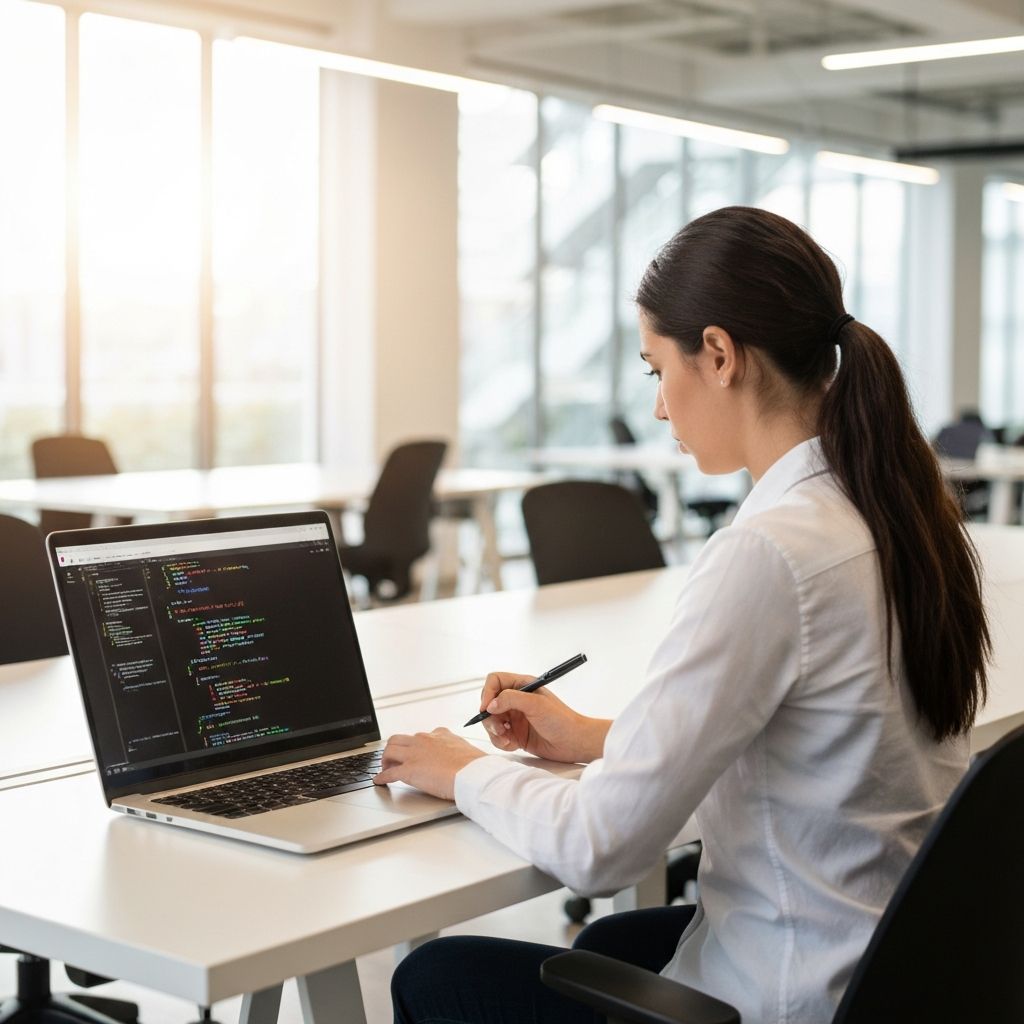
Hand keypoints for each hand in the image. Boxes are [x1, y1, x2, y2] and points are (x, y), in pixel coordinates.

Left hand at [373, 727, 485, 800]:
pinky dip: (382, 777)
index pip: (421, 736)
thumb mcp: (466, 749)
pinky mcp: (409, 771)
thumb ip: (458, 749)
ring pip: (390, 750)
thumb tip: (462, 757)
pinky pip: (389, 773)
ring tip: (385, 767)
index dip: (414, 745)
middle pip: (399, 739)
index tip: (414, 751)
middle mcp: (424, 740)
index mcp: (439, 735)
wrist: (472, 773)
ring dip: (385, 759)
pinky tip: (379, 781)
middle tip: (393, 758)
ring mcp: (415, 754)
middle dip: (393, 748)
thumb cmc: (474, 765)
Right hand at [477, 672, 609, 764]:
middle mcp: (516, 700)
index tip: (487, 708)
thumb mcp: (536, 704)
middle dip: (490, 718)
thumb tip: (490, 704)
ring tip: (508, 740)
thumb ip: (511, 699)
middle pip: (489, 703)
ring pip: (491, 722)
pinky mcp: (516, 734)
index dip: (487, 693)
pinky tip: (514, 745)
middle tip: (500, 729)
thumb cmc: (562, 720)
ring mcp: (515, 717)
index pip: (495, 681)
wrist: (574, 743)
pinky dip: (502, 742)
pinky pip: (498, 737)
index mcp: (522, 686)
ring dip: (495, 732)